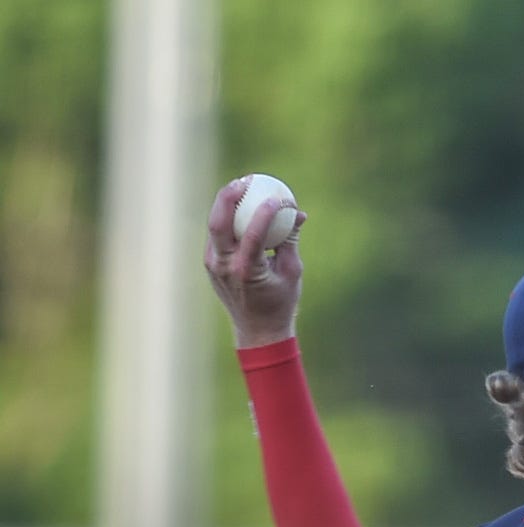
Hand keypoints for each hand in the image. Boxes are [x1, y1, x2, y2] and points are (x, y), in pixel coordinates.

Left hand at [204, 178, 305, 347]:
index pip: (254, 232)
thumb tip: (297, 212)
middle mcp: (225, 267)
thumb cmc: (280, 302)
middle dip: (230, 195)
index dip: (268, 210)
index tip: (281, 198)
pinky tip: (239, 206)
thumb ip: (290, 239)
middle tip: (246, 180)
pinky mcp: (210, 263)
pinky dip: (227, 218)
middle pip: (219, 221)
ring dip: (226, 202)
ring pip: (214, 224)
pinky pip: (216, 234)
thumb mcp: (292, 271)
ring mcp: (213, 265)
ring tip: (241, 186)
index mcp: (248, 271)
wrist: (258, 332)